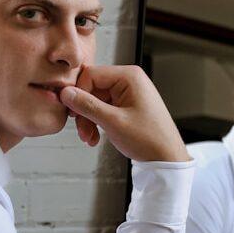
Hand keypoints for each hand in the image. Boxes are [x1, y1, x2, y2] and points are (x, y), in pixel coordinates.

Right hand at [59, 64, 188, 162]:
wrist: (166, 157)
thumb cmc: (150, 139)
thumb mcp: (113, 122)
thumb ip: (87, 106)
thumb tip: (67, 94)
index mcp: (129, 76)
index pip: (91, 75)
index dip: (78, 94)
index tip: (72, 112)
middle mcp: (129, 81)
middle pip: (91, 89)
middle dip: (84, 112)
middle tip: (83, 131)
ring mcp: (127, 93)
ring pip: (95, 101)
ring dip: (88, 120)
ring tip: (90, 137)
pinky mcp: (126, 106)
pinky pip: (103, 109)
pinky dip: (96, 123)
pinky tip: (96, 136)